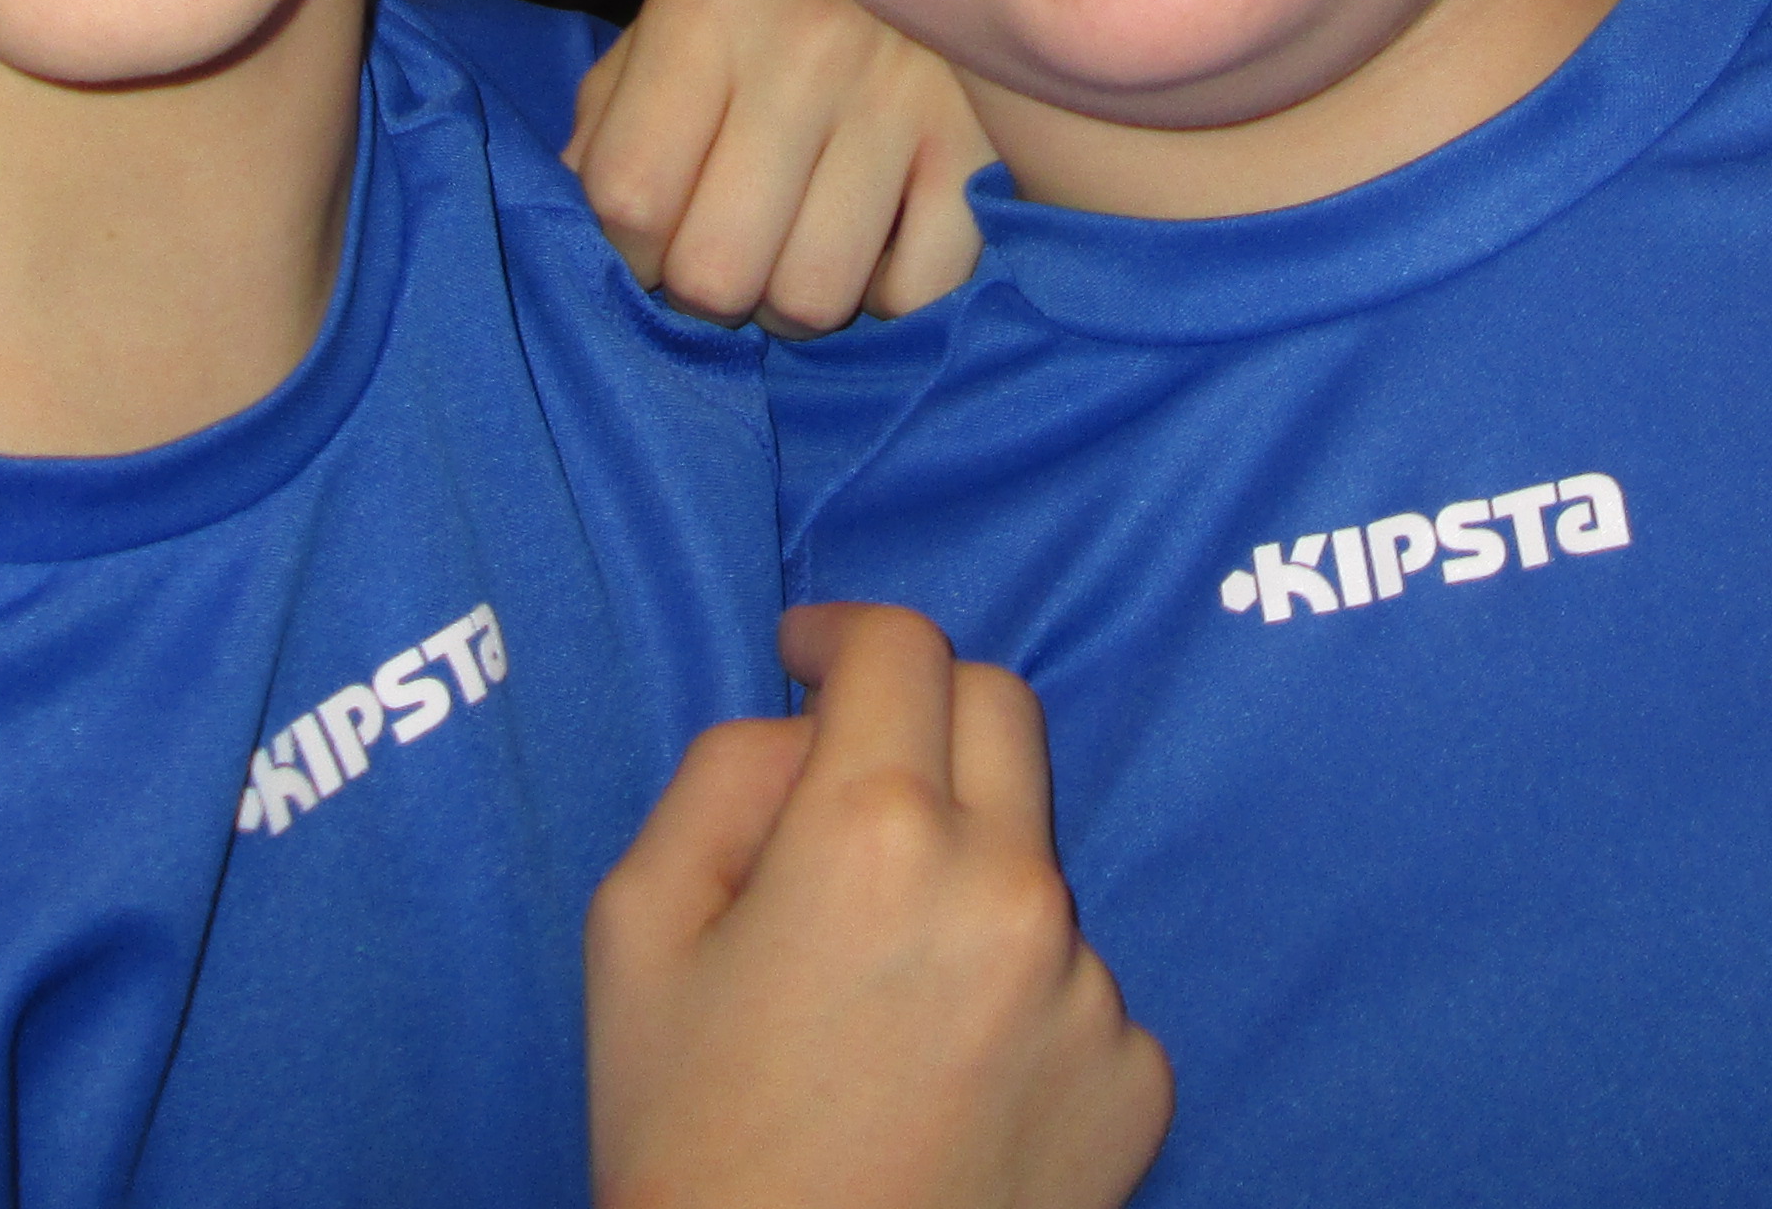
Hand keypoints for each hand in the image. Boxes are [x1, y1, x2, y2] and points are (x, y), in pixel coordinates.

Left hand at [571, 0, 991, 332]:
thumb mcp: (679, 4)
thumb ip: (614, 105)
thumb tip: (582, 214)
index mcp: (707, 10)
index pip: (627, 195)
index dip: (624, 251)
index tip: (650, 243)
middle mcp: (803, 51)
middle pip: (714, 268)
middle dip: (703, 291)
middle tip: (725, 256)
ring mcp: (903, 100)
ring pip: (813, 296)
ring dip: (789, 302)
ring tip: (795, 255)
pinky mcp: (982, 144)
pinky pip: (915, 290)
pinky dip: (885, 295)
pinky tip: (875, 246)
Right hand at [588, 605, 1167, 1208]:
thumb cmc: (685, 1139)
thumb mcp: (634, 930)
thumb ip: (724, 776)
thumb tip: (814, 729)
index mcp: (875, 832)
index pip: (902, 646)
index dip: (844, 632)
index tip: (810, 657)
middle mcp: (1008, 890)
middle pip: (1001, 712)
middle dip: (921, 717)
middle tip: (850, 791)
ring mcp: (1088, 989)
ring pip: (1032, 859)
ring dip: (965, 877)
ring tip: (876, 1001)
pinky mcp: (1137, 1080)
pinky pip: (1077, 983)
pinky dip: (1015, 998)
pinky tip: (942, 1080)